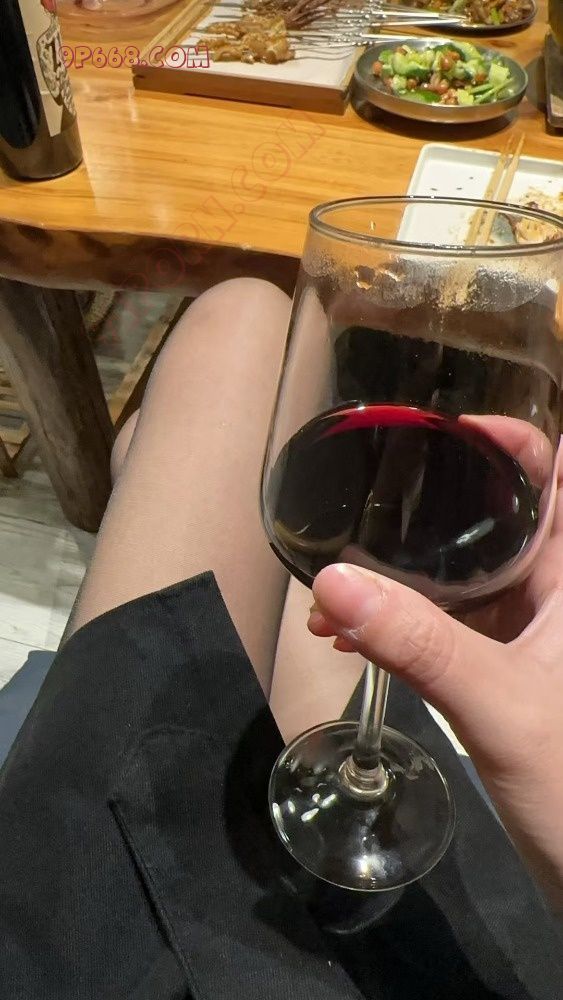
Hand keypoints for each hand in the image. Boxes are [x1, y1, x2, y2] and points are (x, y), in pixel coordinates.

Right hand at [308, 427, 562, 911]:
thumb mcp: (500, 706)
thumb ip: (420, 645)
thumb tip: (334, 583)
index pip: (554, 478)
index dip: (509, 440)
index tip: (443, 432)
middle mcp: (556, 593)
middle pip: (496, 520)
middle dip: (428, 515)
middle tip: (366, 506)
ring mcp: (532, 633)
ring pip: (465, 578)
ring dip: (403, 579)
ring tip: (337, 592)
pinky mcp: (508, 669)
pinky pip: (451, 627)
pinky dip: (403, 625)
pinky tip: (350, 639)